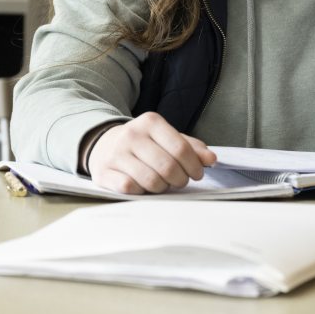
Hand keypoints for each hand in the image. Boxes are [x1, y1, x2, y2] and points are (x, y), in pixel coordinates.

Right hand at [87, 112, 215, 193]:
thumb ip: (191, 147)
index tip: (197, 174)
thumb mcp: (167, 138)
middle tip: (180, 181)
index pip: (181, 149)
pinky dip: (142, 191)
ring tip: (162, 183)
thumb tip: (210, 159)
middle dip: (180, 180)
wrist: (103, 145)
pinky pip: (131, 189)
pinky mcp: (104, 172)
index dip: (194, 166)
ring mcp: (116, 154)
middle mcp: (132, 135)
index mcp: (150, 122)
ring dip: (162, 188)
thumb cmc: (144, 144)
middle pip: (168, 167)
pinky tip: (143, 186)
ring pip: (151, 181)